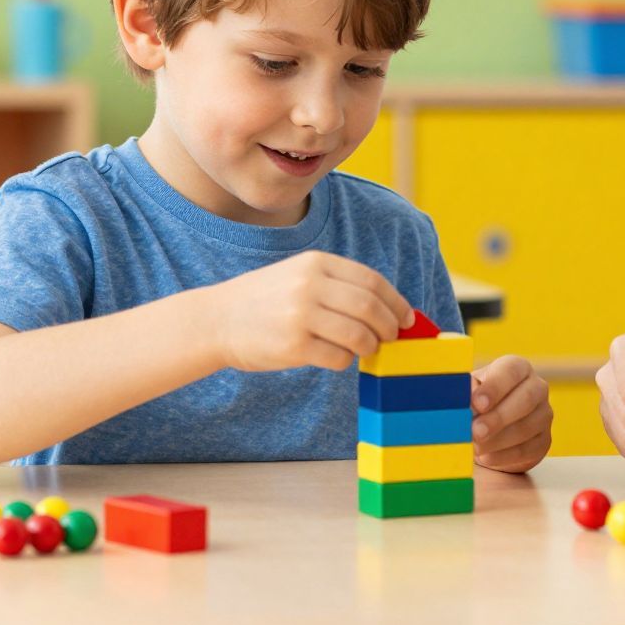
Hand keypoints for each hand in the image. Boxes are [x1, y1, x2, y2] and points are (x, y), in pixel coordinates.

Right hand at [204, 251, 412, 372]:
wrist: (216, 320)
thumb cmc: (265, 301)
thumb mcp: (299, 276)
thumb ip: (338, 286)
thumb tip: (389, 310)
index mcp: (316, 263)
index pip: (372, 281)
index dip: (396, 302)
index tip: (407, 318)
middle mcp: (309, 285)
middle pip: (369, 307)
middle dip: (389, 326)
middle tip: (391, 337)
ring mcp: (301, 315)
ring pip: (359, 335)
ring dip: (370, 346)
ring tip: (365, 349)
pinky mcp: (293, 345)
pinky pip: (338, 357)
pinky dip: (346, 361)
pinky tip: (336, 357)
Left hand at [470, 355, 552, 472]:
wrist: (490, 430)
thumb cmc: (478, 403)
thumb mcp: (469, 392)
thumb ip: (467, 392)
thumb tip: (465, 400)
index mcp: (518, 368)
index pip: (511, 371)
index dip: (494, 387)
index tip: (477, 403)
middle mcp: (536, 387)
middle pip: (525, 399)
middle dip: (498, 417)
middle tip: (476, 431)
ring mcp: (544, 414)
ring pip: (527, 427)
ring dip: (498, 440)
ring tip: (476, 447)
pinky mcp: (544, 440)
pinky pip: (528, 449)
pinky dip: (504, 456)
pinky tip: (486, 457)